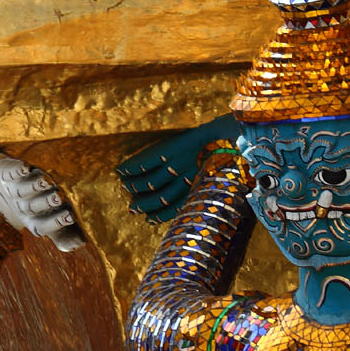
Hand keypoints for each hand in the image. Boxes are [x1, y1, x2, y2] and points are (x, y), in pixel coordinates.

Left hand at [0, 159, 84, 252]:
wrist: (3, 186)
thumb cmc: (38, 203)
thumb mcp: (51, 218)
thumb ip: (65, 232)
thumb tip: (80, 244)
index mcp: (33, 222)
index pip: (43, 226)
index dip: (55, 222)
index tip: (71, 216)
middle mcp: (21, 208)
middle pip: (31, 207)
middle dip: (45, 203)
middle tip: (58, 198)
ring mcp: (11, 190)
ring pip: (21, 191)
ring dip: (32, 186)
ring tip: (45, 181)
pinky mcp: (5, 174)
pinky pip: (8, 173)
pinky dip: (15, 171)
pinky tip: (24, 168)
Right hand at [116, 113, 239, 223]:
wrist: (226, 130)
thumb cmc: (222, 153)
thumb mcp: (215, 175)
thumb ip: (201, 188)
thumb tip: (185, 201)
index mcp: (197, 188)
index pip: (174, 208)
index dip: (159, 216)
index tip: (148, 220)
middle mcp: (187, 179)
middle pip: (160, 197)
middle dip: (144, 204)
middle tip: (131, 208)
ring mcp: (178, 163)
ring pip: (152, 182)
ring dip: (136, 186)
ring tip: (126, 187)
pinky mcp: (172, 148)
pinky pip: (147, 162)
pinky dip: (133, 168)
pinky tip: (123, 171)